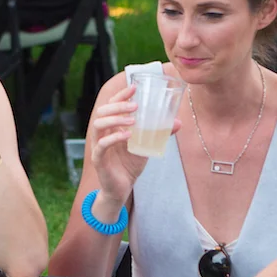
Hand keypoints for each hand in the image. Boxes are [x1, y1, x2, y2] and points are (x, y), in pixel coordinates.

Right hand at [88, 84, 180, 208]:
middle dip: (118, 105)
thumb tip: (178, 123)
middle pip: (102, 112)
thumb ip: (159, 134)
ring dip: (115, 119)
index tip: (134, 87)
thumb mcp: (147, 146)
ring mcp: (98, 146)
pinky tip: (127, 136)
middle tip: (135, 105)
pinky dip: (113, 138)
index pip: (111, 105)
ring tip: (132, 120)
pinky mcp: (98, 160)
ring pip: (99, 125)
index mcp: (111, 127)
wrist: (122, 188)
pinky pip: (102, 145)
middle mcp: (103, 134)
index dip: (120, 95)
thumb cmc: (130, 164)